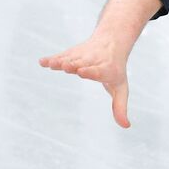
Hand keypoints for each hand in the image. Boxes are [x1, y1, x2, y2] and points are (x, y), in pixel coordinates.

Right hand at [38, 0, 160, 128]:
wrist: (112, 42)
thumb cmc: (115, 70)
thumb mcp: (121, 88)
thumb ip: (119, 106)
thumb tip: (126, 126)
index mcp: (107, 69)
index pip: (98, 71)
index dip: (90, 71)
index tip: (82, 71)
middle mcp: (94, 60)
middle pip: (82, 63)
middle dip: (74, 65)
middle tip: (67, 67)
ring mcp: (82, 56)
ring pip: (71, 58)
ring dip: (61, 61)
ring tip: (53, 64)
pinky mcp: (72, 53)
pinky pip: (61, 56)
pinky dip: (52, 59)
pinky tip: (42, 62)